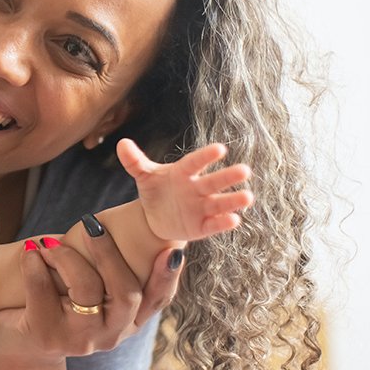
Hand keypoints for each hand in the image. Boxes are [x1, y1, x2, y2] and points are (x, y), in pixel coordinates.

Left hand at [0, 237, 181, 360]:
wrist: (21, 345)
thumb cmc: (62, 303)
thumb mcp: (92, 291)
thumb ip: (110, 268)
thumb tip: (127, 218)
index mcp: (130, 321)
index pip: (158, 300)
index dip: (167, 276)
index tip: (173, 250)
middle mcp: (111, 334)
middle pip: (126, 294)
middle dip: (109, 254)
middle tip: (92, 225)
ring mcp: (80, 339)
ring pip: (86, 290)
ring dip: (67, 257)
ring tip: (48, 242)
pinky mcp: (47, 336)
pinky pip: (43, 293)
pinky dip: (35, 266)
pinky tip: (30, 251)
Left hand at [117, 138, 253, 241]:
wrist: (156, 217)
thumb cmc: (156, 190)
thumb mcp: (144, 176)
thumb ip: (134, 161)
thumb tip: (122, 143)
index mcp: (183, 172)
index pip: (195, 163)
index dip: (206, 156)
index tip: (220, 149)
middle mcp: (197, 188)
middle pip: (214, 182)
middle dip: (228, 177)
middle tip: (245, 170)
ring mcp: (202, 207)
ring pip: (220, 203)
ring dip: (233, 201)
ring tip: (248, 197)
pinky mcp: (202, 226)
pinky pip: (213, 224)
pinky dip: (223, 223)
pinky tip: (234, 220)